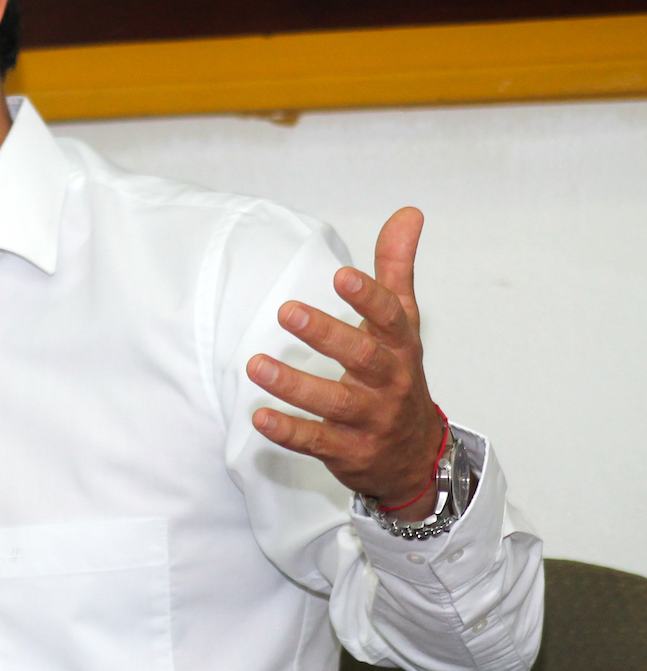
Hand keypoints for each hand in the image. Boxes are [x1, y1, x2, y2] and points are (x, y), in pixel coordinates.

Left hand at [247, 207, 446, 519]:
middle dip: (327, 335)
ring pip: (335, 403)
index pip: (391, 318)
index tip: (340, 274)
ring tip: (255, 365)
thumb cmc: (399, 376)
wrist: (415, 457)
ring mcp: (370, 420)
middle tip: (286, 312)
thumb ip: (396, 270)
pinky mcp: (348, 451)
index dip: (369, 297)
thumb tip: (408, 213)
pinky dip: (289, 432)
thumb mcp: (403, 324)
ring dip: (295, 385)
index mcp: (400, 348)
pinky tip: (260, 417)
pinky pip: (317, 442)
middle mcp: (389, 383)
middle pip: (363, 357)